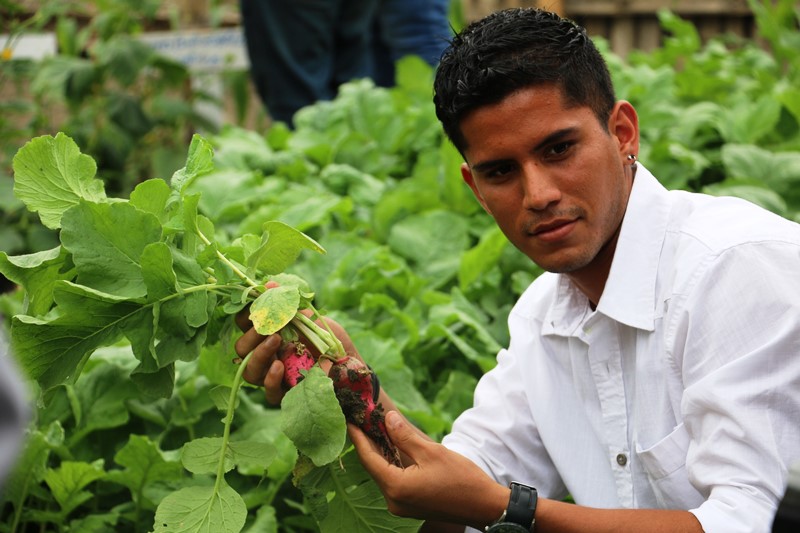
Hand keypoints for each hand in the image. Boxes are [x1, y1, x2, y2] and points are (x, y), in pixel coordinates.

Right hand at [233, 301, 358, 404]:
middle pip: (241, 348)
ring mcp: (273, 376)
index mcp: (269, 334)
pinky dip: (271, 379)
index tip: (256, 306)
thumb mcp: (313, 319)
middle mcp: (266, 355)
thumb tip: (269, 284)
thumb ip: (290, 305)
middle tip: (267, 326)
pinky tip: (279, 366)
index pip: (244, 324)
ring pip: (249, 371)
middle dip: (251, 335)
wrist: (352, 366)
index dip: (244, 314)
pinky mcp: (285, 394)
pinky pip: (268, 392)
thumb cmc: (331, 340)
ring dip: (258, 355)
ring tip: (275, 341)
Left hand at [348, 410, 508, 528]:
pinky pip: (393, 482)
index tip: (349, 420)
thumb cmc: (461, 479)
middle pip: (373, 467)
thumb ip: (405, 436)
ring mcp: (401, 506)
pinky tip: (392, 449)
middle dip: (368, 443)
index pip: (368, 458)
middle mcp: (393, 501)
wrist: (484, 506)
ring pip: (383, 474)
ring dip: (380, 453)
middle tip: (362, 420)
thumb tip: (387, 418)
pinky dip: (391, 464)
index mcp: (396, 487)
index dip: (357, 437)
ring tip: (374, 430)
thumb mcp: (431, 452)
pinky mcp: (410, 506)